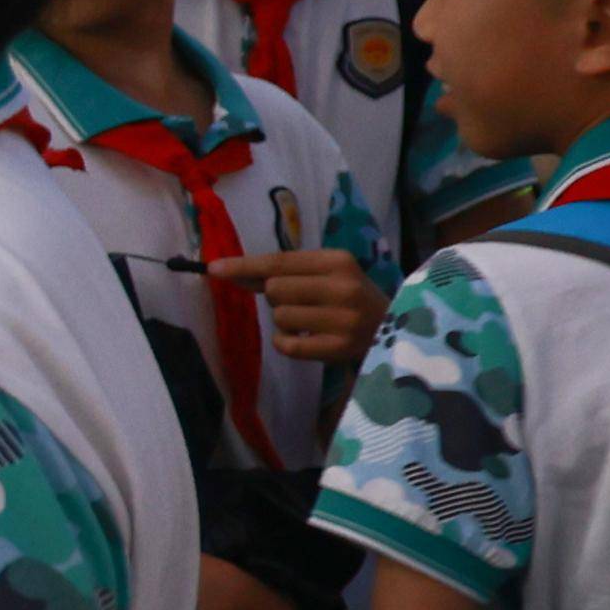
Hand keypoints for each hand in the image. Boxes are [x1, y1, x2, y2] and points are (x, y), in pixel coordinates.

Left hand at [212, 245, 386, 364]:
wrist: (395, 330)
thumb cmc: (352, 297)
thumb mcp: (329, 274)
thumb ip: (287, 271)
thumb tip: (233, 272)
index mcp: (339, 261)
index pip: (278, 262)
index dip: (243, 266)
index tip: (214, 268)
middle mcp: (343, 287)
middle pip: (274, 289)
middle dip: (276, 296)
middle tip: (301, 302)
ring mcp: (343, 320)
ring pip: (279, 317)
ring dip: (284, 321)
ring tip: (310, 321)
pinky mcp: (339, 349)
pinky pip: (286, 345)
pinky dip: (285, 342)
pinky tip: (303, 338)